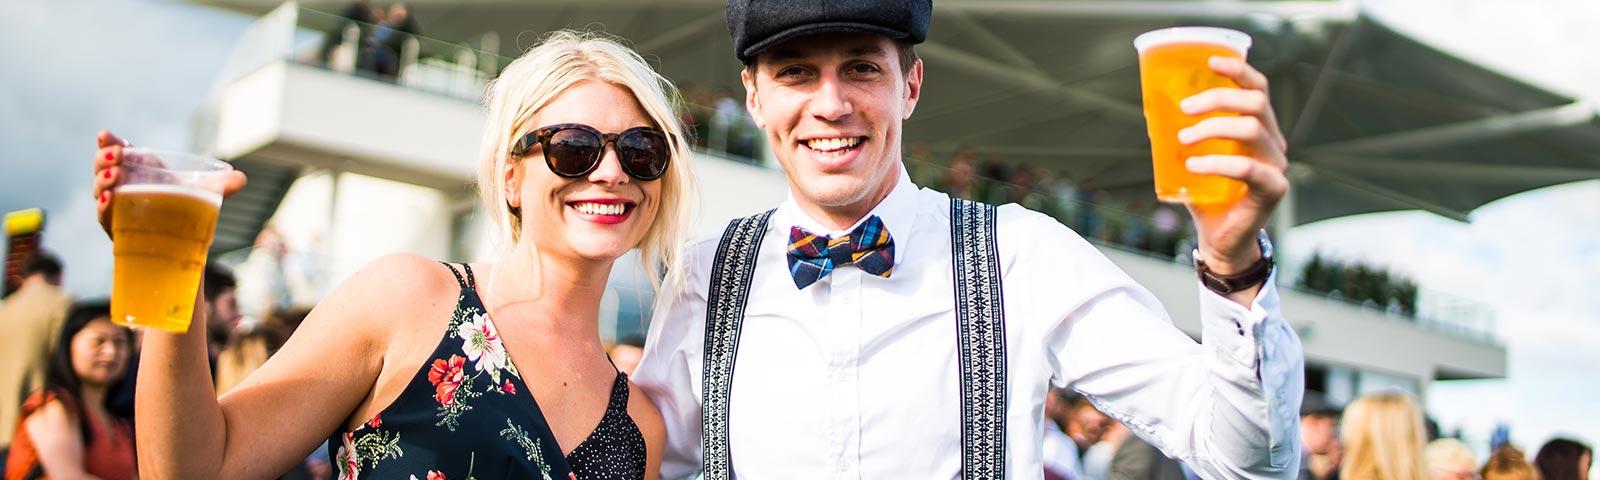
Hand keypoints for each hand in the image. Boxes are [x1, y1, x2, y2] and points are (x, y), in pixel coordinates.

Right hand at [93, 130, 247, 237]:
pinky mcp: (116, 227)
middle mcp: (123, 186)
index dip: (108, 142)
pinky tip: (108, 200)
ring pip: (100, 190)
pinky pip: (104, 216)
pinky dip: (103, 207)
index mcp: (139, 170)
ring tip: (114, 176)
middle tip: (115, 156)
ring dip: (102, 181)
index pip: (117, 151)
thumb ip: (223, 185)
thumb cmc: (186, 208)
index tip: (105, 135)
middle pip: (102, 168)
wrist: (182, 242)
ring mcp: (117, 206)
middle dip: (103, 159)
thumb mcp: (204, 193)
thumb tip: (241, 179)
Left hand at [1176, 57, 1288, 273]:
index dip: (1238, 70)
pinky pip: (1249, 169)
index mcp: (1259, 129)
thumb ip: (1181, 134)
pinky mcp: (1273, 190)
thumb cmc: (1206, 195)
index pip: (1257, 89)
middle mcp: (1272, 143)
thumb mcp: (1192, 157)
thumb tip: (1153, 108)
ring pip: (1252, 128)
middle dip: (1218, 97)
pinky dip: (1218, 163)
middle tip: (1185, 109)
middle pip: (1256, 102)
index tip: (1210, 60)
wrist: (1220, 240)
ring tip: (1183, 139)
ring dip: (1213, 128)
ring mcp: (1276, 166)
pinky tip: (1194, 165)